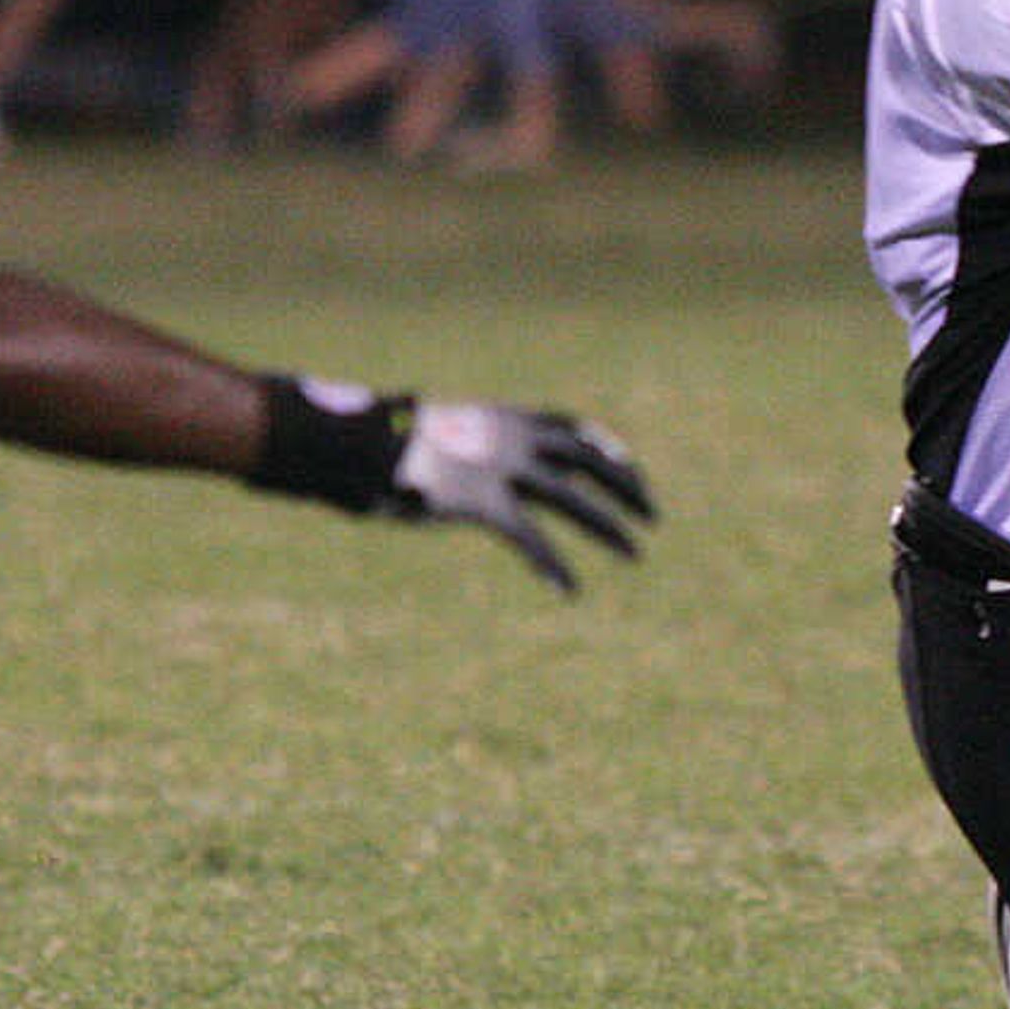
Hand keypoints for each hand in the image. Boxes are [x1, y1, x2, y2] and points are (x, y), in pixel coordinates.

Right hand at [387, 401, 655, 592]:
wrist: (355, 442)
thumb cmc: (388, 445)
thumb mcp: (438, 439)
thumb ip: (467, 451)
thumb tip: (467, 469)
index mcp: (503, 419)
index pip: (570, 426)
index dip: (605, 446)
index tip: (630, 464)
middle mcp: (511, 439)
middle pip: (585, 459)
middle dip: (625, 486)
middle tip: (653, 515)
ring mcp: (499, 469)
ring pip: (569, 499)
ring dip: (607, 527)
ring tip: (636, 554)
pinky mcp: (481, 503)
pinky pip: (528, 538)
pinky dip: (551, 563)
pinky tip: (568, 589)